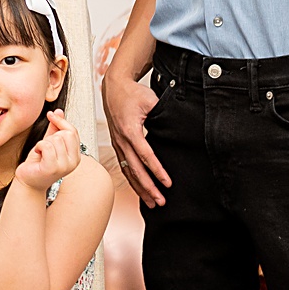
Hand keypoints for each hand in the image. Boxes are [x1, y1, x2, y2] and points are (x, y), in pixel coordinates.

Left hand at [15, 109, 79, 192]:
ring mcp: (64, 166)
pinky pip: (46, 146)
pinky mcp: (52, 168)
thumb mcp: (49, 143)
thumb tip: (59, 111)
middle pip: (66, 134)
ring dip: (43, 143)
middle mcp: (74, 162)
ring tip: (41, 152)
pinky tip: (37, 154)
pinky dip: (38, 147)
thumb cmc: (38, 163)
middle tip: (44, 147)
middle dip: (51, 136)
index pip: (73, 132)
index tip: (51, 115)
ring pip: (55, 139)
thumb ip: (55, 128)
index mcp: (76, 156)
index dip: (61, 121)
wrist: (29, 181)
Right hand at [104, 71, 170, 207]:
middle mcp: (121, 140)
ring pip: (127, 170)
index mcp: (130, 130)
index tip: (167, 183)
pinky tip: (139, 189)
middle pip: (134, 169)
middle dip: (147, 188)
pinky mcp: (117, 143)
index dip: (157, 171)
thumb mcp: (151, 101)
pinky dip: (132, 179)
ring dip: (139, 188)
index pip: (145, 156)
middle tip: (160, 201)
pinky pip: (123, 165)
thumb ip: (161, 116)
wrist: (114, 86)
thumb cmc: (132, 93)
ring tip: (151, 202)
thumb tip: (174, 130)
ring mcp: (117, 143)